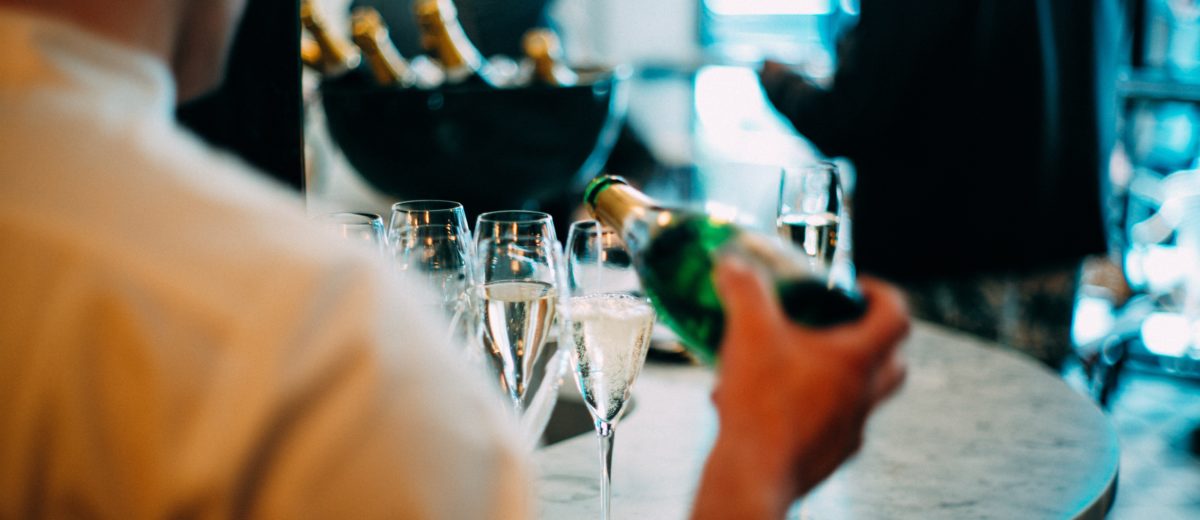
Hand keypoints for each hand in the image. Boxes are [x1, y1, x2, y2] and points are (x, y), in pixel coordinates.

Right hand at [692, 259, 908, 518]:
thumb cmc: (762, 406)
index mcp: (857, 361)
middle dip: (871, 339)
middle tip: (840, 327)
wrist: (754, 473)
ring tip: (799, 366)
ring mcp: (849, 430)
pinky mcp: (828, 455)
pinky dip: (812, 410)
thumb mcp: (748, 331)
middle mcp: (862, 396)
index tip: (859, 288)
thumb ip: (743, 289)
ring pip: (861, 397)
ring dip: (839, 378)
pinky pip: (831, 426)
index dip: (884, 294)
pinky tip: (775, 405)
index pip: (897, 317)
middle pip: (893, 363)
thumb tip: (734, 266)